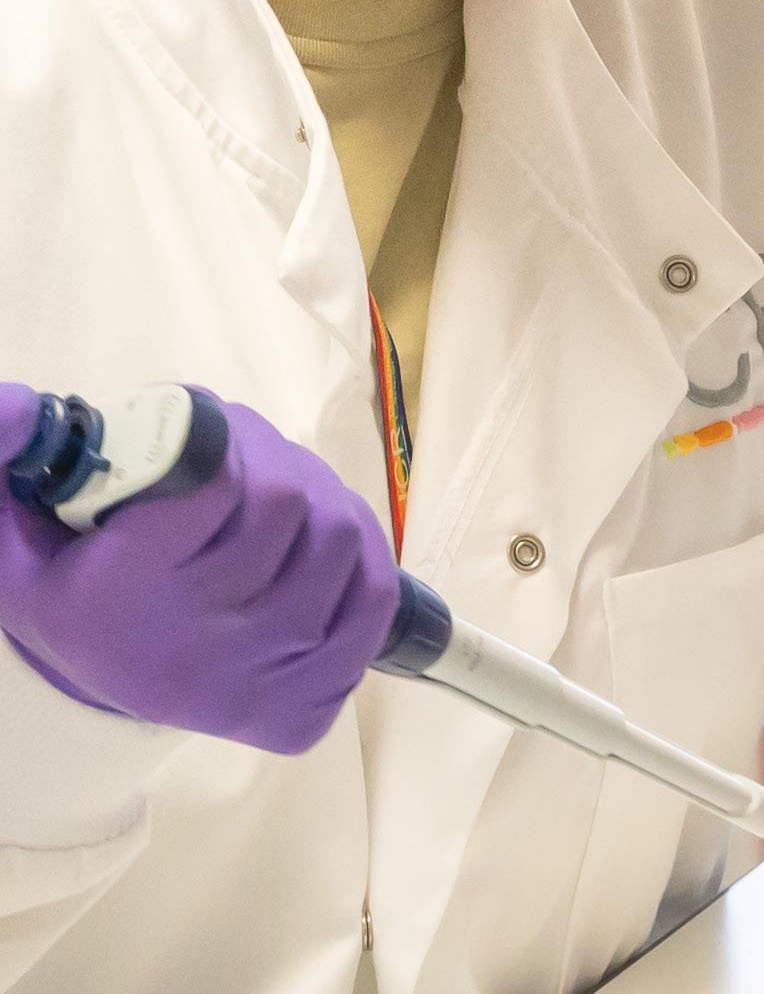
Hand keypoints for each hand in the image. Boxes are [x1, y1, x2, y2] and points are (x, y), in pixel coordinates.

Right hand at [0, 383, 398, 754]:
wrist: (102, 677)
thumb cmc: (75, 578)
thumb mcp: (21, 522)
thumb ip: (8, 449)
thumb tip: (16, 406)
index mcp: (117, 594)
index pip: (215, 483)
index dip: (220, 451)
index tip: (203, 456)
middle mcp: (187, 649)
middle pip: (287, 505)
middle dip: (274, 467)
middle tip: (248, 474)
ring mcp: (249, 685)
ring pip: (339, 544)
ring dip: (322, 509)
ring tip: (283, 518)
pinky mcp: (299, 711)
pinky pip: (373, 606)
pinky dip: (362, 565)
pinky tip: (320, 562)